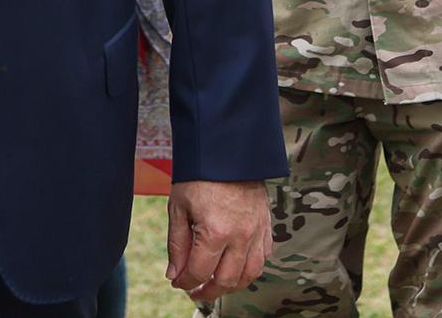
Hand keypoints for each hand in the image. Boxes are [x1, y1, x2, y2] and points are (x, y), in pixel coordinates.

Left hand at [166, 179, 269, 303]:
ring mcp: (257, 232)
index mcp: (215, 231)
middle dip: (207, 291)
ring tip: (216, 284)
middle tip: (194, 290)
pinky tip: (236, 267)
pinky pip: (263, 258)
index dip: (185, 282)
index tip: (177, 282)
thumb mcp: (179, 208)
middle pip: (225, 280)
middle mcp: (240, 236)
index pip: (199, 272)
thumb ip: (177, 245)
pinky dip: (249, 269)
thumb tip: (175, 274)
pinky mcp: (266, 225)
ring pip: (249, 275)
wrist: (227, 150)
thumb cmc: (200, 175)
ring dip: (231, 285)